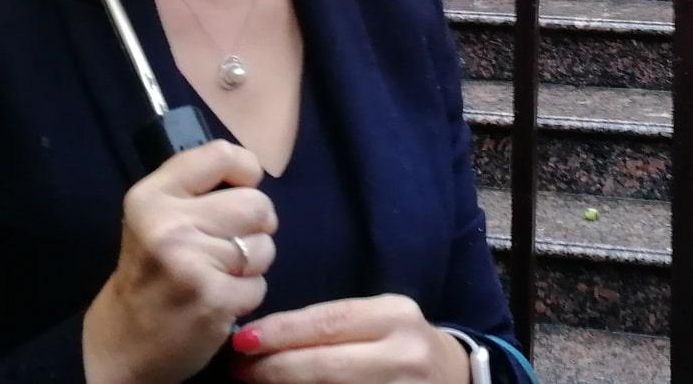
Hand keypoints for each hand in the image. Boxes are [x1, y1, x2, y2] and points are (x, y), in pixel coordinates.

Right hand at [82, 141, 277, 383]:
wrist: (123, 343)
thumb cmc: (149, 272)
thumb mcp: (154, 216)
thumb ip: (196, 187)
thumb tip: (252, 170)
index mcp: (152, 196)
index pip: (221, 155)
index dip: (245, 171)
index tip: (239, 189)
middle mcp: (168, 226)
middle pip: (256, 204)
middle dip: (255, 226)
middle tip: (230, 243)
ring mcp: (191, 265)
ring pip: (264, 246)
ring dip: (252, 263)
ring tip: (219, 273)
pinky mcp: (213, 301)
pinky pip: (260, 284)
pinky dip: (246, 294)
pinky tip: (218, 299)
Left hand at [230, 295, 469, 382]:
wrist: (454, 377)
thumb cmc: (400, 345)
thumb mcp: (378, 321)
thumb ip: (332, 326)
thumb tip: (263, 337)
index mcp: (394, 316)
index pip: (327, 322)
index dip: (280, 333)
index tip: (242, 340)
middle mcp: (403, 353)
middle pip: (325, 364)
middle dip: (274, 369)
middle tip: (238, 371)